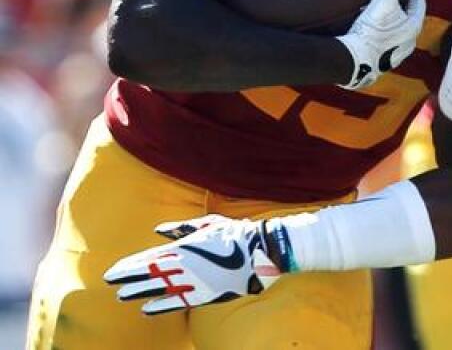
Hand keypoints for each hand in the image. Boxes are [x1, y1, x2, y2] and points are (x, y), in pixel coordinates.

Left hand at [103, 215, 282, 314]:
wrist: (259, 251)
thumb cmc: (233, 233)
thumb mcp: (206, 224)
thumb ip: (181, 228)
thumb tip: (158, 230)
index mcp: (183, 247)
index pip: (148, 258)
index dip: (128, 266)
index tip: (113, 271)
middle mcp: (183, 266)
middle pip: (148, 274)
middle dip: (127, 278)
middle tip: (110, 283)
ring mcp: (193, 281)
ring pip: (158, 289)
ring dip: (138, 293)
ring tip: (121, 296)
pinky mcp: (204, 294)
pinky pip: (177, 302)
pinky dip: (160, 306)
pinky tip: (146, 310)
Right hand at [337, 0, 426, 88]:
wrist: (353, 60)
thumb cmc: (371, 31)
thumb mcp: (382, 1)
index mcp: (413, 28)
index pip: (419, 3)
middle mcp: (408, 43)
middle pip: (410, 19)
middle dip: (404, 6)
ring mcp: (395, 55)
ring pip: (398, 34)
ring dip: (393, 22)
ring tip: (382, 12)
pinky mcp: (380, 63)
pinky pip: (385, 44)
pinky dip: (382, 34)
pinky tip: (370, 31)